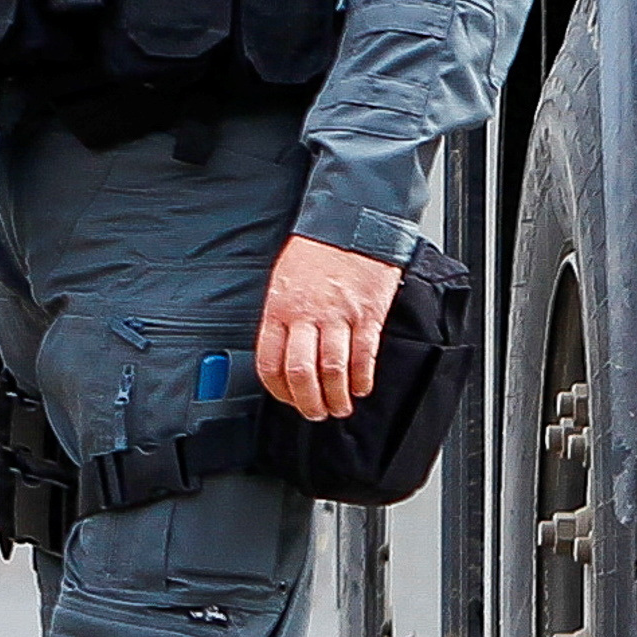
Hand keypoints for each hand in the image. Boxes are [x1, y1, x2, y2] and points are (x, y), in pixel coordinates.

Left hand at [258, 233, 406, 424]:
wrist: (350, 223)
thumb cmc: (316, 252)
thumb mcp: (283, 282)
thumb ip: (282, 318)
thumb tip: (283, 354)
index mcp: (279, 309)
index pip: (269, 362)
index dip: (278, 390)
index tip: (288, 399)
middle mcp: (305, 316)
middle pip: (300, 373)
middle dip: (308, 402)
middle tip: (316, 413)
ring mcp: (337, 316)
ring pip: (332, 371)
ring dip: (337, 397)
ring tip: (340, 407)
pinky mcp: (367, 315)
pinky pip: (363, 357)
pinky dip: (362, 379)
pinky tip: (362, 387)